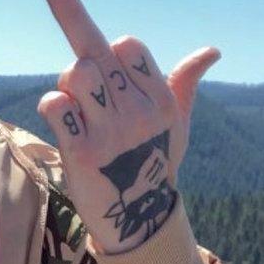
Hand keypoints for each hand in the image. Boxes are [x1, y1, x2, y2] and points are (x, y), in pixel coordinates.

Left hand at [36, 0, 219, 253]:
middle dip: (80, 66)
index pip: (128, 45)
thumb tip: (213, 51)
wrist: (137, 219)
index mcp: (161, 100)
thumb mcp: (176, 123)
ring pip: (76, 74)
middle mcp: (138, 113)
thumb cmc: (153, 161)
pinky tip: (60, 120)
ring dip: (66, 83)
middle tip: (81, 90)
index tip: (108, 74)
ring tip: (75, 107)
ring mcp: (110, 134)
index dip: (110, 51)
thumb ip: (185, 82)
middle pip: (95, 53)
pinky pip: (57, 106)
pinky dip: (51, 105)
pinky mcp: (82, 154)